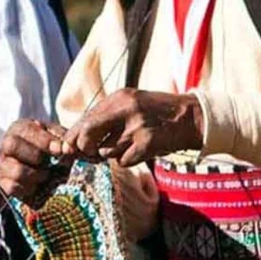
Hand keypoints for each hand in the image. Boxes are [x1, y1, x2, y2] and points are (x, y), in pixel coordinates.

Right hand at [0, 118, 66, 200]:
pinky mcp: (3, 182)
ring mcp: (2, 164)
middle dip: (36, 156)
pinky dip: (29, 188)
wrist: (38, 166)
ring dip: (36, 175)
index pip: (26, 130)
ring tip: (46, 175)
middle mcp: (6, 145)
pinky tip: (38, 185)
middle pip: (12, 145)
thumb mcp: (55, 136)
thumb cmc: (48, 148)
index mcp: (19, 129)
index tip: (59, 150)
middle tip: (50, 163)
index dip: (44, 141)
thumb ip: (62, 138)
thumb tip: (67, 148)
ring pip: (15, 170)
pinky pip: (12, 187)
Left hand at [61, 89, 203, 166]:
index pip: (85, 119)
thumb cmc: (156, 113)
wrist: (192, 117)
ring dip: (113, 154)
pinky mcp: (148, 143)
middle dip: (85, 147)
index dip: (73, 136)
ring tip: (129, 145)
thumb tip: (76, 138)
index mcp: (118, 98)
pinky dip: (128, 160)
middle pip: (88, 133)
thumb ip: (106, 117)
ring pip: (107, 151)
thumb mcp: (130, 105)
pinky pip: (123, 161)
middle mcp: (125, 109)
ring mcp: (137, 126)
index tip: (68, 146)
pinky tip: (140, 151)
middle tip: (91, 152)